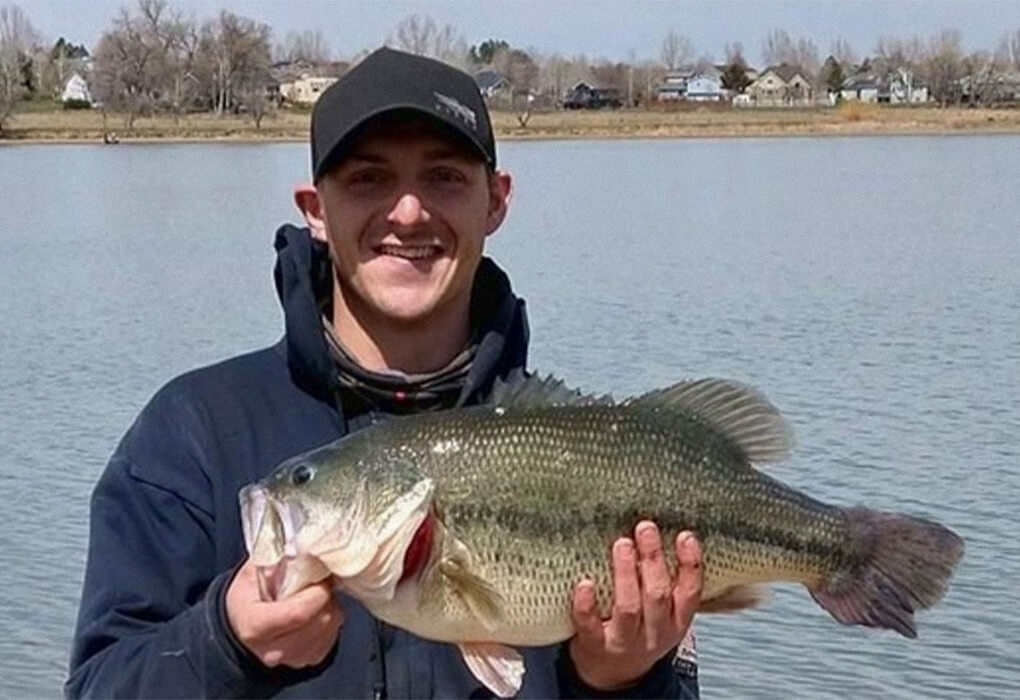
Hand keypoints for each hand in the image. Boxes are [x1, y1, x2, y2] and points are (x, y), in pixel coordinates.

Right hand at [225, 558, 342, 667]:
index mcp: (254, 626)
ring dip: (329, 607)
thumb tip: (303, 545)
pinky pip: (333, 637)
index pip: (298, 612)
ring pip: (331, 628)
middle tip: (318, 582)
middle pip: (320, 620)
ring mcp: (292, 659)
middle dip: (325, 596)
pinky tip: (316, 611)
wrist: (240, 628)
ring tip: (315, 596)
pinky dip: (329, 620)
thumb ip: (276, 558)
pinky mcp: (308, 661)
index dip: (316, 591)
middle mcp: (272, 650)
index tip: (319, 576)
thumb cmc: (247, 596)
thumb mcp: (252, 572)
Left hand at [569, 523, 702, 690]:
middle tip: (645, 528)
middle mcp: (654, 633)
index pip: (690, 593)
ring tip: (621, 544)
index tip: (685, 535)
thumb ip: (664, 583)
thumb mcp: (661, 615)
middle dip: (653, 560)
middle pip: (657, 596)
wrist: (613, 676)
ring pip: (628, 608)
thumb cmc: (638, 631)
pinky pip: (590, 625)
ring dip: (625, 574)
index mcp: (675, 622)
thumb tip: (661, 532)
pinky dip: (587, 604)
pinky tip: (584, 584)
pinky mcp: (595, 645)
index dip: (690, 565)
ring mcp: (623, 641)